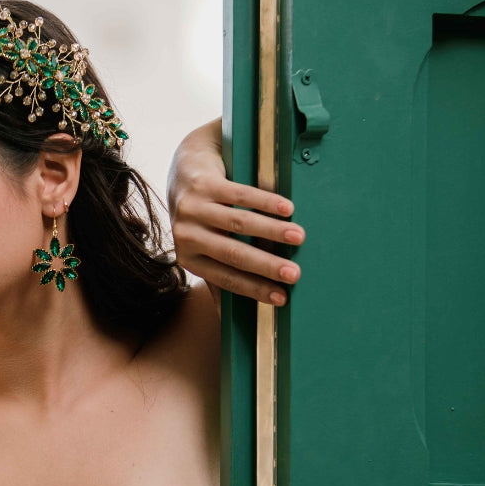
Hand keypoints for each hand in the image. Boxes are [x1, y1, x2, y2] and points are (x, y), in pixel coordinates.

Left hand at [167, 118, 304, 304]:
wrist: (185, 168)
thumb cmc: (200, 216)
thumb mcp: (201, 247)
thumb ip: (215, 273)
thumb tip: (225, 318)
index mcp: (188, 258)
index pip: (225, 278)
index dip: (254, 289)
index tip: (281, 298)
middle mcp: (186, 235)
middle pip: (233, 254)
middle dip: (267, 266)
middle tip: (294, 275)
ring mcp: (192, 208)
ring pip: (239, 223)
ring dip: (272, 232)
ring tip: (299, 238)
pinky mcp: (202, 183)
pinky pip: (239, 195)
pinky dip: (266, 202)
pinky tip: (287, 209)